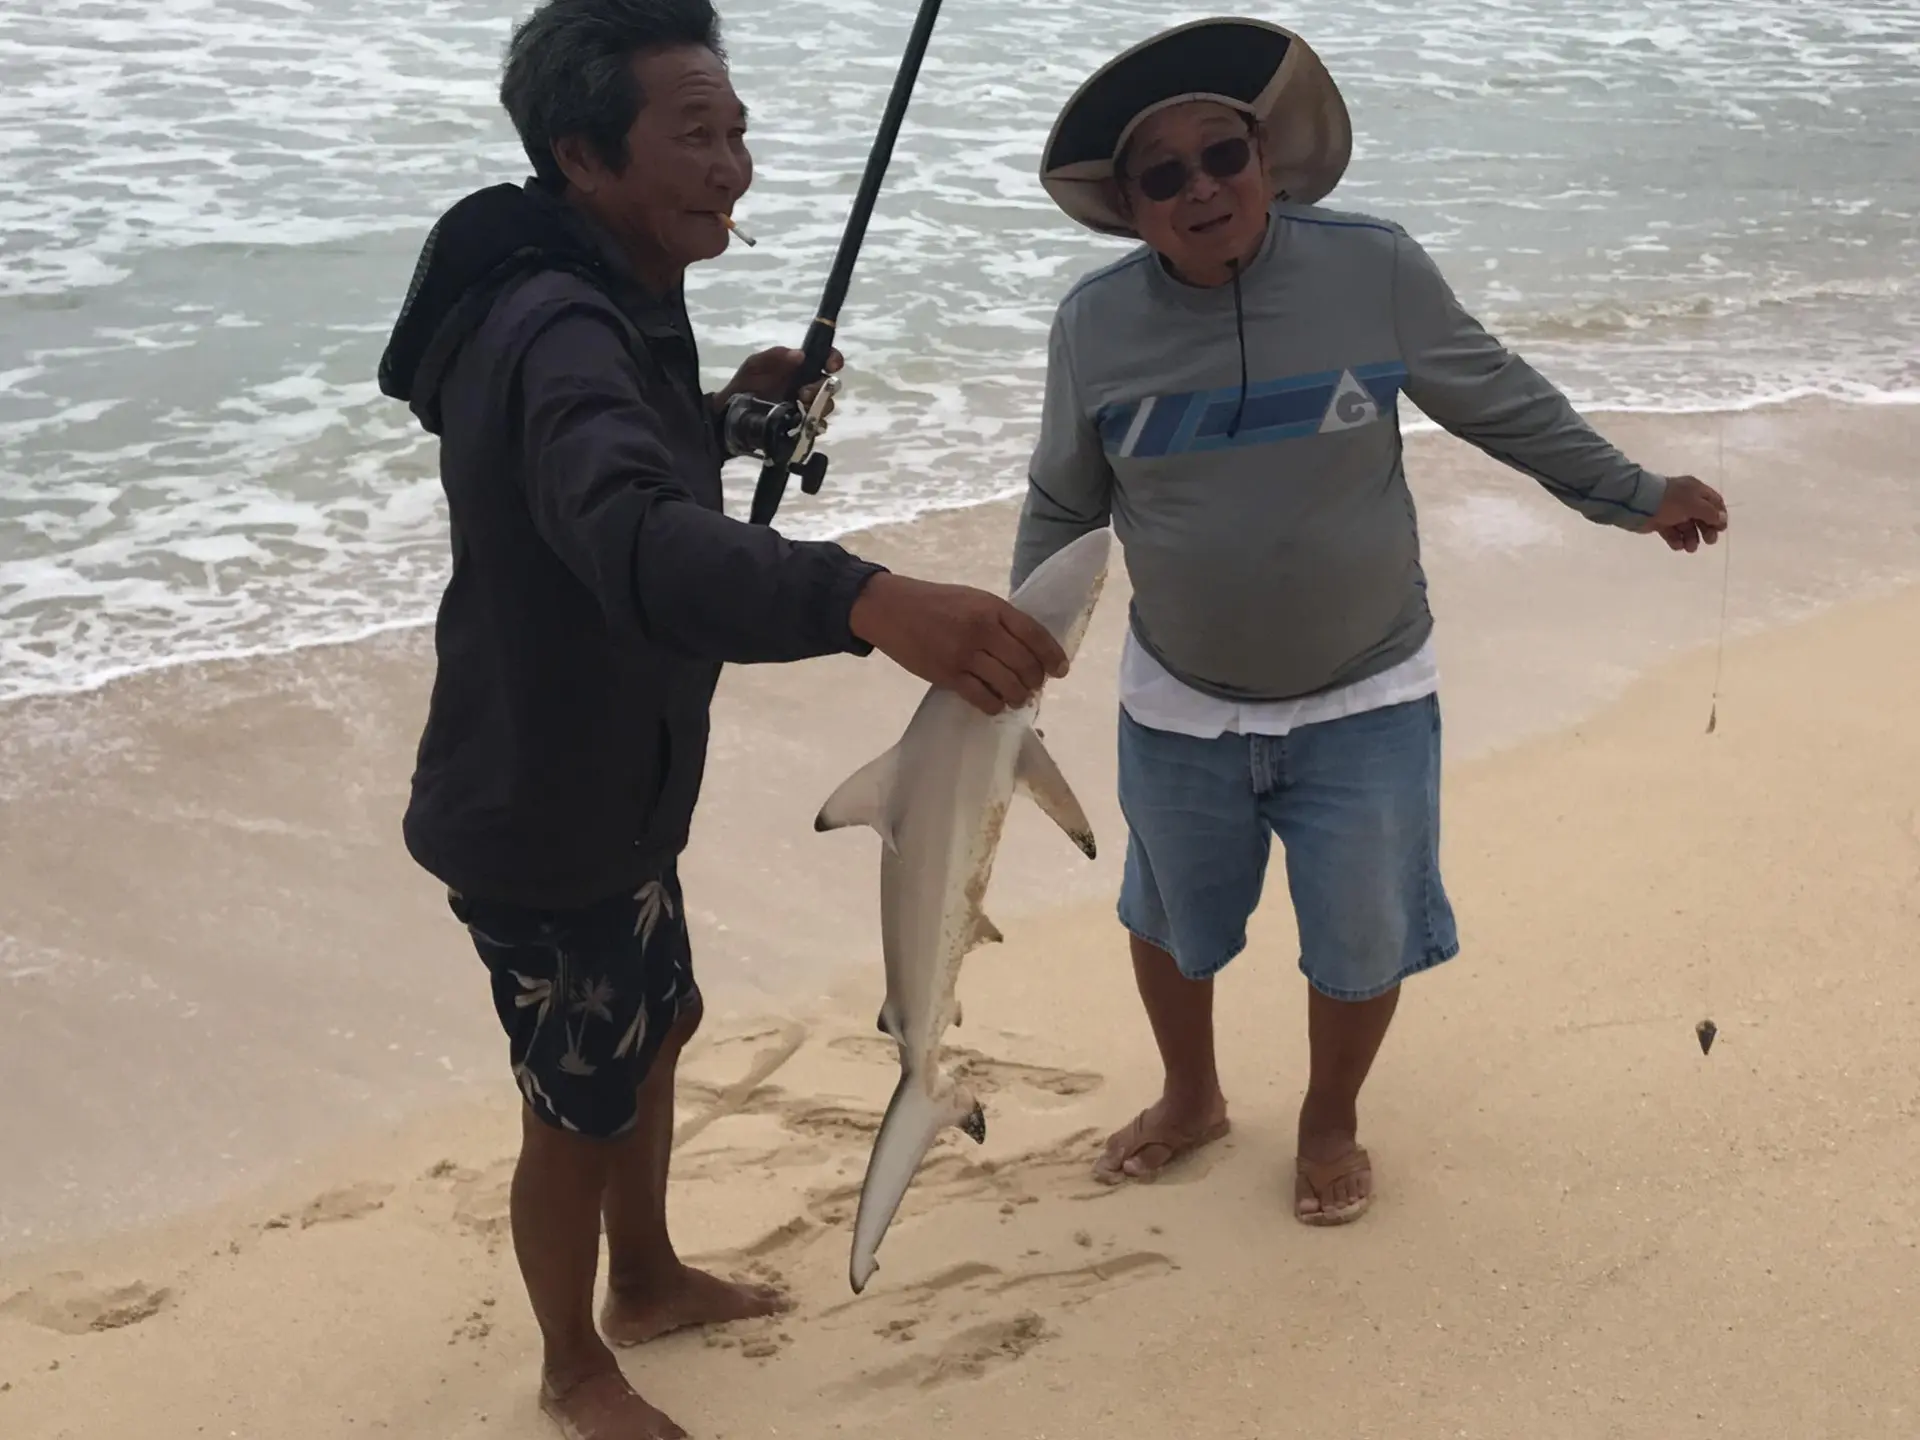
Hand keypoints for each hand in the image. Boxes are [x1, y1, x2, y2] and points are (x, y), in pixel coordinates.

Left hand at [718, 346, 843, 421]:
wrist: (728, 415)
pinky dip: (816, 426)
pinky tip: (807, 425)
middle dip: (822, 387)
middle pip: (829, 384)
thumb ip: (775, 357)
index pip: (823, 359)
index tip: (831, 365)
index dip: (833, 359)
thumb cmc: (743, 386)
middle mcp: (805, 386)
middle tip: (803, 393)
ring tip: (801, 407)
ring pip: (826, 405)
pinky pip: (817, 426)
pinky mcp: (801, 426)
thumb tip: (799, 355)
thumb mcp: (755, 366)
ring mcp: (805, 407)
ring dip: (820, 405)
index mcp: (798, 368)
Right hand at [849, 572, 1069, 715]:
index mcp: (992, 608)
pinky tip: (995, 705)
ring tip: (1018, 698)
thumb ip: (998, 619)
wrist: (890, 609)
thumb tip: (1026, 647)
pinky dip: (994, 705)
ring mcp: (965, 654)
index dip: (1052, 655)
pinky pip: (981, 697)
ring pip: (1007, 684)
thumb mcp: (972, 599)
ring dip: (1018, 696)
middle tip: (1034, 686)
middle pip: (1025, 663)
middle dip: (1035, 680)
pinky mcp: (948, 675)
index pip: (1034, 634)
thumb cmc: (934, 602)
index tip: (1061, 670)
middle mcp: (983, 631)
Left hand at [1640, 474, 1727, 552]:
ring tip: (1689, 548)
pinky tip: (1677, 545)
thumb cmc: (1671, 501)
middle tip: (1709, 541)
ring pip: (1687, 527)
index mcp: (1696, 490)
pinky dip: (1676, 540)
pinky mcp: (1660, 522)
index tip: (1721, 529)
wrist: (1639, 503)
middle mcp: (1686, 500)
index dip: (1720, 515)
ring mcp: (1672, 511)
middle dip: (1706, 530)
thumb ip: (1710, 513)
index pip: (1714, 502)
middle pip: (1702, 517)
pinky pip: (1673, 533)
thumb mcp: (1694, 504)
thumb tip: (1722, 519)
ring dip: (1691, 538)